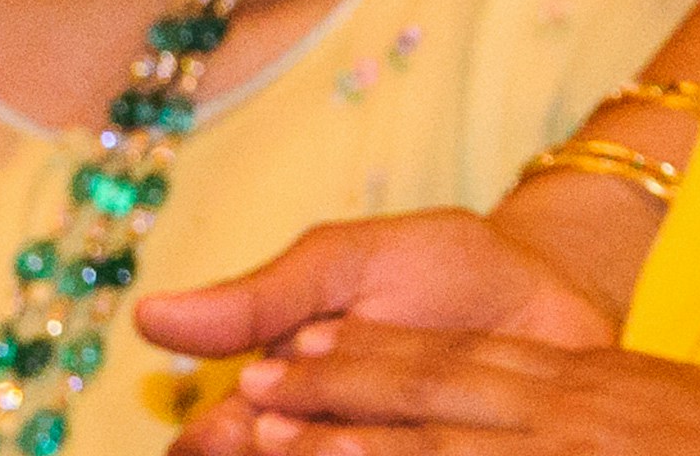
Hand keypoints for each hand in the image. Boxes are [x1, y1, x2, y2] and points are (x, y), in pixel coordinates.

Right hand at [137, 208, 617, 421]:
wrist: (550, 284)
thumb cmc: (437, 269)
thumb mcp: (348, 262)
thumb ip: (261, 298)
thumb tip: (149, 313)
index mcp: (278, 405)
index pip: (212, 444)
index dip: (214, 441)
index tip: (237, 422)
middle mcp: (321, 446)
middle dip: (271, 455)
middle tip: (294, 432)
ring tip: (345, 438)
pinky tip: (415, 443)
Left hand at [186, 323, 699, 454]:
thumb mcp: (688, 419)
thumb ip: (626, 418)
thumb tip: (596, 420)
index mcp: (598, 387)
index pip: (474, 365)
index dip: (389, 357)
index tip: (316, 350)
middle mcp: (577, 413)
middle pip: (441, 392)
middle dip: (346, 387)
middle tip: (257, 385)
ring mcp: (580, 449)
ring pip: (445, 441)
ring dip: (356, 435)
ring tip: (273, 431)